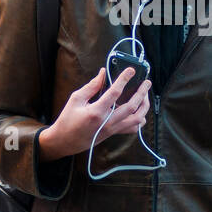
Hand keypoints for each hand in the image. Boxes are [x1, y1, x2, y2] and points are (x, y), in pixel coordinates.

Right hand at [37, 68, 151, 160]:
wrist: (65, 141)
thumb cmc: (68, 119)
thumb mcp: (76, 99)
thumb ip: (91, 86)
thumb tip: (103, 73)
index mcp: (96, 112)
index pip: (115, 93)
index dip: (124, 79)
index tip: (131, 70)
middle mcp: (107, 122)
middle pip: (132, 107)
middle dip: (142, 93)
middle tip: (146, 82)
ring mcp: (112, 129)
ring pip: (137, 120)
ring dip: (144, 107)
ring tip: (145, 96)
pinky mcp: (113, 133)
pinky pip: (132, 129)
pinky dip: (139, 120)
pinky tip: (138, 111)